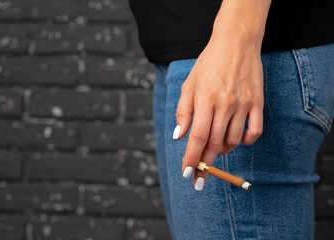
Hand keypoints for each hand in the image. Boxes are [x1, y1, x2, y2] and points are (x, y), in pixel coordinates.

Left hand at [174, 1, 269, 189]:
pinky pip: (255, 132)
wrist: (236, 43)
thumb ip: (183, 111)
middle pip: (214, 143)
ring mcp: (244, 104)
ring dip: (221, 151)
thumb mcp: (189, 84)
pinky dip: (246, 142)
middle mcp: (225, 104)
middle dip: (205, 165)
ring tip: (214, 149)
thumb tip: (179, 137)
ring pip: (233, 140)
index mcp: (205, 99)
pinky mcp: (258, 103)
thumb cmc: (208, 64)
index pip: (197, 137)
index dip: (191, 158)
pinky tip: (236, 140)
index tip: (187, 174)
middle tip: (199, 179)